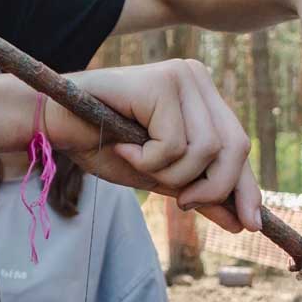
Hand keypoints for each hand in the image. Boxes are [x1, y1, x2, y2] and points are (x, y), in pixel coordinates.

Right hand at [47, 60, 261, 232]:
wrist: (52, 125)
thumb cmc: (101, 145)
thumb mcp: (158, 176)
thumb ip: (198, 191)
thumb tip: (242, 222)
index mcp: (201, 95)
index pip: (238, 145)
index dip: (246, 187)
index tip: (249, 225)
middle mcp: (196, 78)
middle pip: (235, 147)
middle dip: (211, 186)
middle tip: (180, 202)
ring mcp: (180, 76)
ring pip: (206, 150)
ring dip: (169, 174)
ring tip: (136, 160)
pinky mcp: (160, 83)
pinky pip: (173, 144)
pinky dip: (147, 159)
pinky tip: (123, 146)